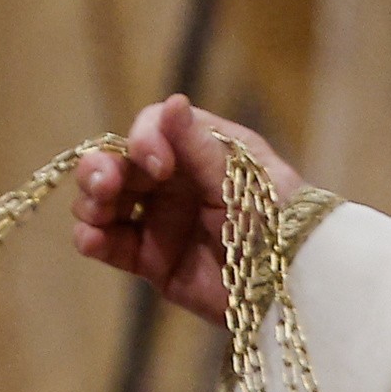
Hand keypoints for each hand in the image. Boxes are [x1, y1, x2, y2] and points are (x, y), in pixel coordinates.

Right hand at [71, 95, 301, 329]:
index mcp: (201, 152)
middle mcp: (174, 181)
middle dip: (102, 169)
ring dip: (90, 201)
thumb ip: (201, 148)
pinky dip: (92, 239)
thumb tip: (170, 102)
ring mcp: (160, 221)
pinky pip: (111, 244)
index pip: (154, 130)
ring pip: (105, 201)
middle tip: (104, 185)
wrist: (299, 290)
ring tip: (96, 214)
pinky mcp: (151, 260)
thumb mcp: (244, 182)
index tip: (157, 165)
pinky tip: (92, 240)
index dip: (144, 140)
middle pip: (118, 163)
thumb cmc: (283, 224)